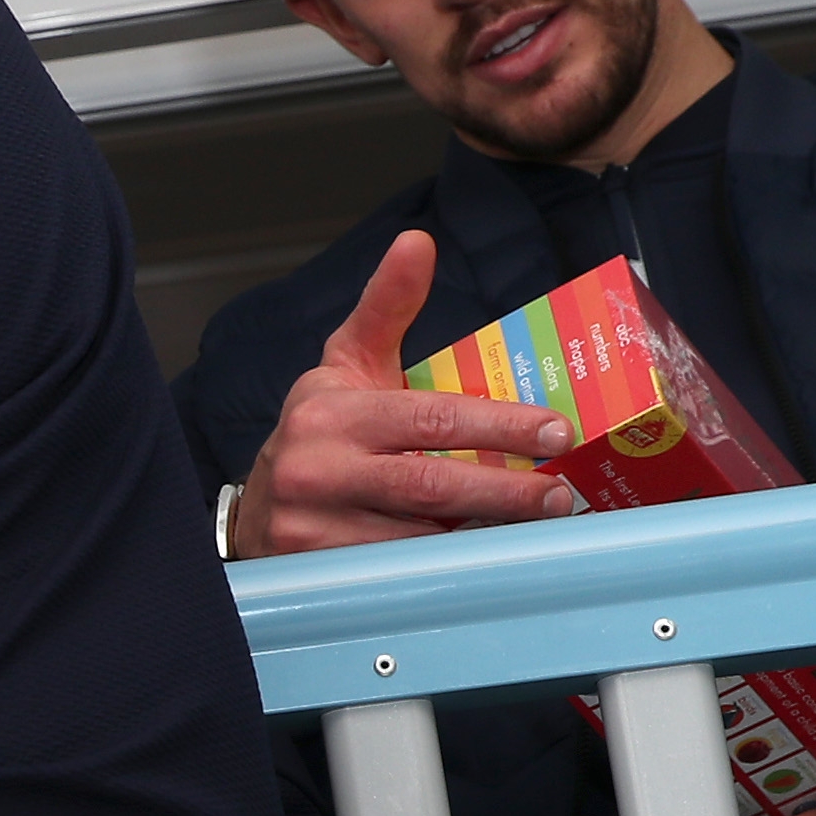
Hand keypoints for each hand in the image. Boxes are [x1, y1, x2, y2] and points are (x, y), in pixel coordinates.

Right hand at [222, 233, 578, 556]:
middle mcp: (319, 470)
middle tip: (559, 494)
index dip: (501, 425)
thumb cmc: (319, 431)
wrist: (256, 506)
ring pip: (421, 537)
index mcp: (334, 412)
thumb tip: (418, 243)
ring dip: (483, 533)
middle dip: (506, 490)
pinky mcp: (318, 570)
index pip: (433, 418)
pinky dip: (447, 564)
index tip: (556, 432)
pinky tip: (480, 553)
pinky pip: (401, 572)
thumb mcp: (346, 363)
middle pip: (433, 484)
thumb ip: (387, 305)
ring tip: (531, 526)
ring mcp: (315, 527)